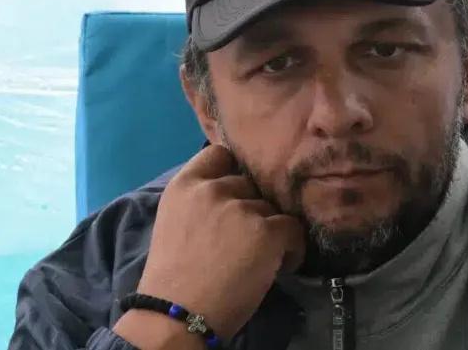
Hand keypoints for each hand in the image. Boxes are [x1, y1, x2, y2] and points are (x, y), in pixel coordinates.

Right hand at [133, 145, 305, 338]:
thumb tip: (236, 198)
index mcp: (184, 185)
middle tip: (247, 239)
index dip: (233, 173)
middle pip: (249, 184)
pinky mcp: (266, 231)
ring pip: (271, 208)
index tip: (237, 195)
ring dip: (271, 229)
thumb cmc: (174, 279)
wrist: (176, 314)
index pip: (219, 154)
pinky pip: (293, 229)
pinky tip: (281, 266)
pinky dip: (292, 249)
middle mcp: (212, 189)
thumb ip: (201, 203)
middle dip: (251, 208)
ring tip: (261, 257)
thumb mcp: (176, 223)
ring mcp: (240, 208)